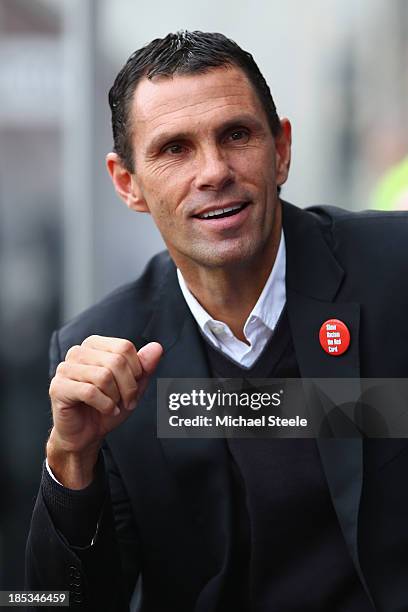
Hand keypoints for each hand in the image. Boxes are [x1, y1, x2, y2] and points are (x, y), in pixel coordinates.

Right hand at [47, 336, 162, 486]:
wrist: (86, 434)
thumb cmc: (107, 406)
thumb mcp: (133, 386)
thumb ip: (145, 366)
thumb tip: (156, 348)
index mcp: (95, 345)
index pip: (124, 347)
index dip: (136, 370)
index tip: (134, 386)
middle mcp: (78, 352)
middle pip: (116, 361)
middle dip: (128, 387)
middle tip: (127, 402)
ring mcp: (65, 369)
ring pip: (103, 376)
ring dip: (116, 397)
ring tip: (114, 406)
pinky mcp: (58, 387)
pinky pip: (90, 392)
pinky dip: (105, 405)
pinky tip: (106, 410)